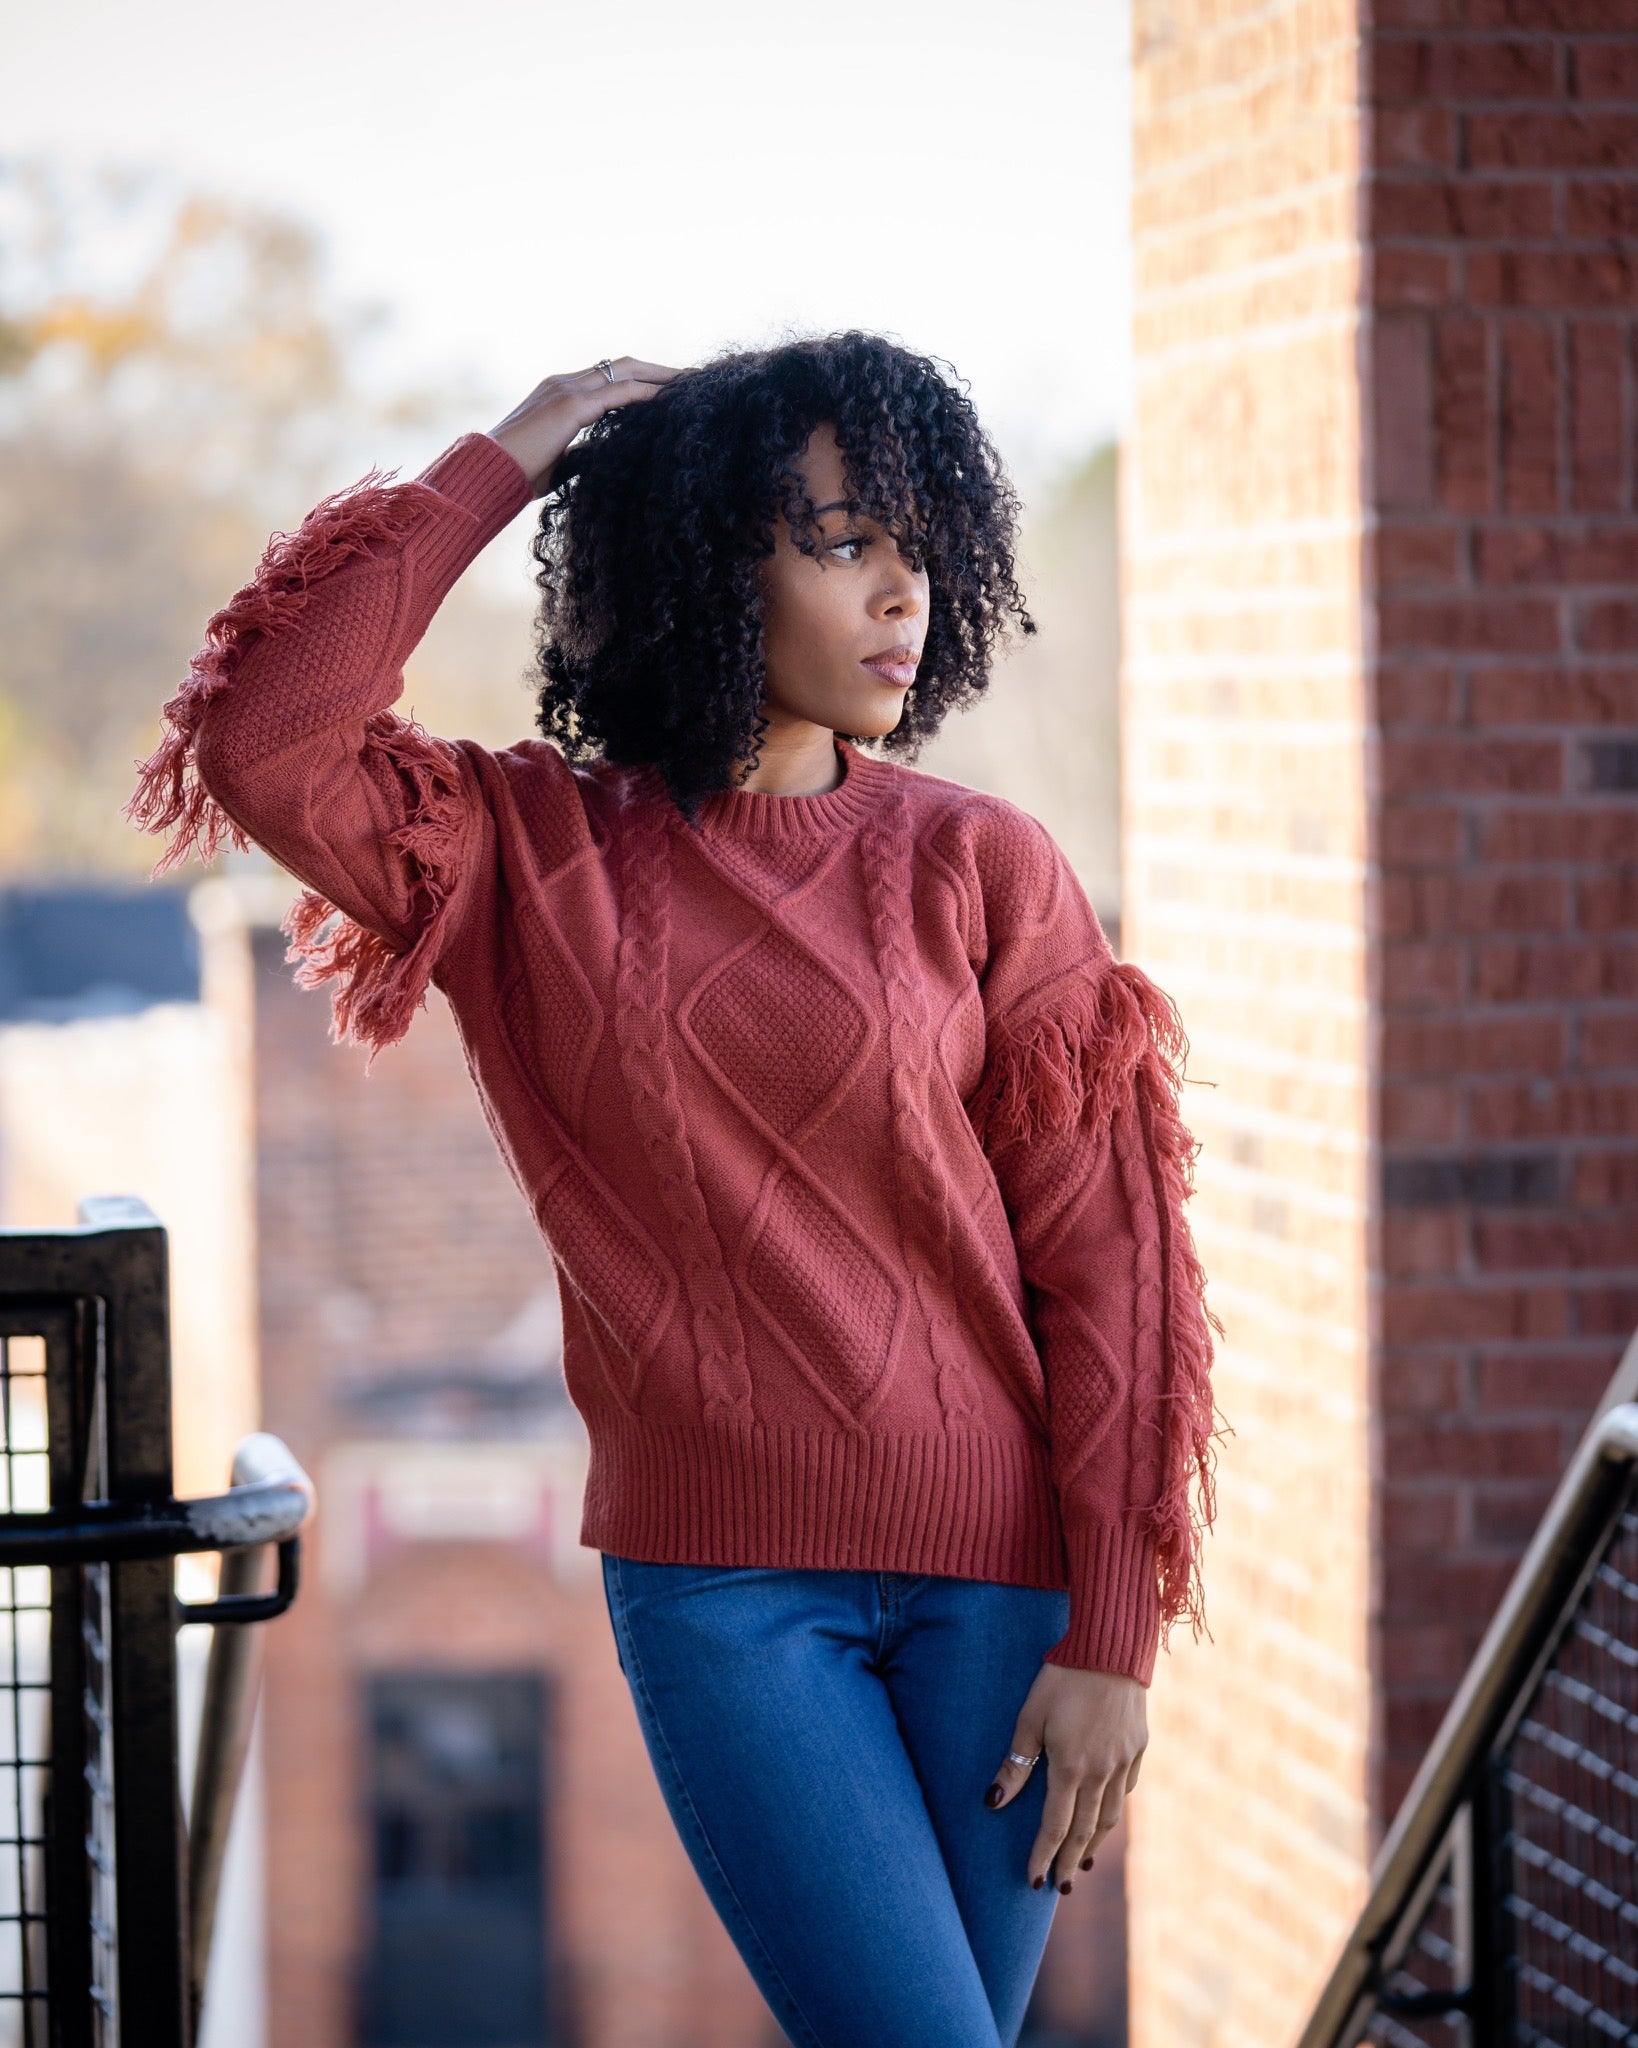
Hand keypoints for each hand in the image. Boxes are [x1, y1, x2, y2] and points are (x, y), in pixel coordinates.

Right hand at [488, 358, 680, 496]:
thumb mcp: (559, 461)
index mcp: (558, 393)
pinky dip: (649, 393)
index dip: (637, 379)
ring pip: (625, 371)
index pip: (606, 377)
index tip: (665, 389)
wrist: (487, 472)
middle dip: (656, 370)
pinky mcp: (572, 406)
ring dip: (660, 376)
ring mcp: (567, 389)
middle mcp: (563, 382)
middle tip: (688, 379)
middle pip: (621, 365)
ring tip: (690, 384)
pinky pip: (621, 393)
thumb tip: (607, 457)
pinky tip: (671, 400)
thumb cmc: (516, 474)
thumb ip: (584, 452)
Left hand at [983, 1663, 1146, 1891]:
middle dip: (1070, 1861)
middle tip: (1062, 1886)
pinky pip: (1126, 1790)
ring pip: (1110, 1816)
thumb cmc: (1062, 1677)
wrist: (1111, 1647)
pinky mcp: (1139, 1748)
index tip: (1033, 1882)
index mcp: (1071, 1767)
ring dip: (1095, 1843)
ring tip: (1084, 1862)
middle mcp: (1101, 1772)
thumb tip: (992, 1803)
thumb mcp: (1030, 1716)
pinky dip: (1114, 1810)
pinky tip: (1106, 1817)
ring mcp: (1124, 1762)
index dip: (1043, 1856)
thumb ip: (1015, 1763)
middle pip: (1085, 1830)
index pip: (1055, 1826)